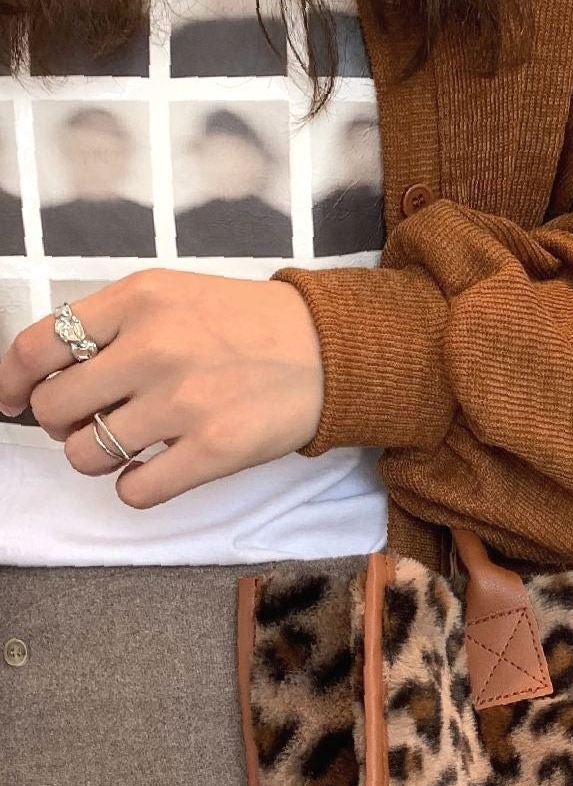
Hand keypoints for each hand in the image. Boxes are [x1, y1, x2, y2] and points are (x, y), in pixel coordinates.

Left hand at [0, 269, 324, 507]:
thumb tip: (49, 375)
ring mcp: (182, 403)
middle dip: (58, 422)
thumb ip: (114, 324)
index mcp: (137, 301)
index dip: (12, 380)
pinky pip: (136, 490)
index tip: (11, 398)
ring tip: (121, 447)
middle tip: (86, 421)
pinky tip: (150, 471)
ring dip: (92, 458)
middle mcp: (152, 349)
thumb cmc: (246, 325)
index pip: (39, 346)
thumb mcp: (173, 295)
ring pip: (86, 454)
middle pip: (53, 408)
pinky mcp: (213, 451)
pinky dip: (131, 487)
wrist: (328, 351)